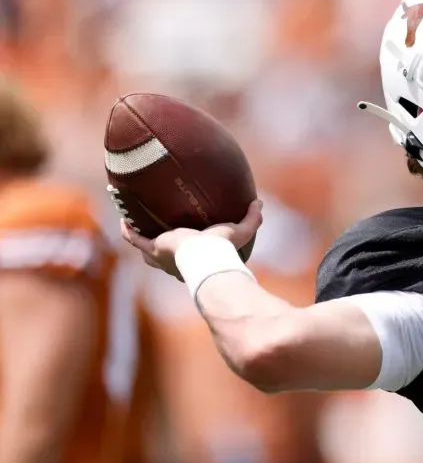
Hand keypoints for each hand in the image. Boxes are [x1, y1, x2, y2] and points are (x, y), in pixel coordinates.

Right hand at [121, 200, 263, 280]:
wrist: (206, 257)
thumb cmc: (223, 248)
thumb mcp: (241, 231)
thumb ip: (252, 218)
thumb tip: (259, 203)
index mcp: (194, 258)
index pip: (187, 254)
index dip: (185, 246)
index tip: (185, 235)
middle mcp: (174, 260)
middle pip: (162, 253)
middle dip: (157, 242)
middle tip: (154, 226)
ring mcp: (161, 255)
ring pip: (145, 247)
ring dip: (138, 237)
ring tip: (133, 222)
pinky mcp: (152, 248)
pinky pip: (134, 239)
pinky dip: (127, 230)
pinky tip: (123, 218)